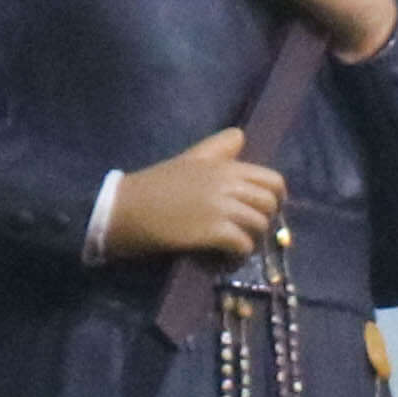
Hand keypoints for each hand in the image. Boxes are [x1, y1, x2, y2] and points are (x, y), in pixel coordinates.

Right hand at [99, 125, 285, 262]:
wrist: (123, 210)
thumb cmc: (153, 187)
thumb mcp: (189, 159)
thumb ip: (217, 149)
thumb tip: (241, 136)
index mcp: (224, 165)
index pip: (273, 180)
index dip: (274, 199)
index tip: (260, 211)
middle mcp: (228, 183)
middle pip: (270, 205)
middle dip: (262, 222)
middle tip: (242, 233)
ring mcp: (222, 206)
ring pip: (259, 226)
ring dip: (249, 243)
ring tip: (229, 250)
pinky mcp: (214, 230)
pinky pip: (244, 246)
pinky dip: (236, 258)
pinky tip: (220, 261)